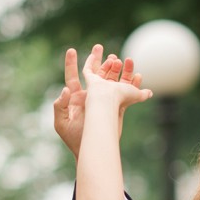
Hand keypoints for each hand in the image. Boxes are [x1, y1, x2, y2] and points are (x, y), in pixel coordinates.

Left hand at [53, 44, 149, 158]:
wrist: (88, 150)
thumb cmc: (73, 138)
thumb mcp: (61, 123)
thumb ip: (61, 105)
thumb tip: (66, 90)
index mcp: (76, 97)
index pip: (73, 76)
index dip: (71, 63)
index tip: (71, 51)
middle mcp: (90, 97)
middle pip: (97, 74)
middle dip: (101, 62)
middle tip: (104, 49)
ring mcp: (104, 102)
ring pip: (113, 81)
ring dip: (119, 70)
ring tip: (126, 60)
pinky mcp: (116, 109)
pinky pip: (126, 94)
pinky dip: (133, 85)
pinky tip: (138, 76)